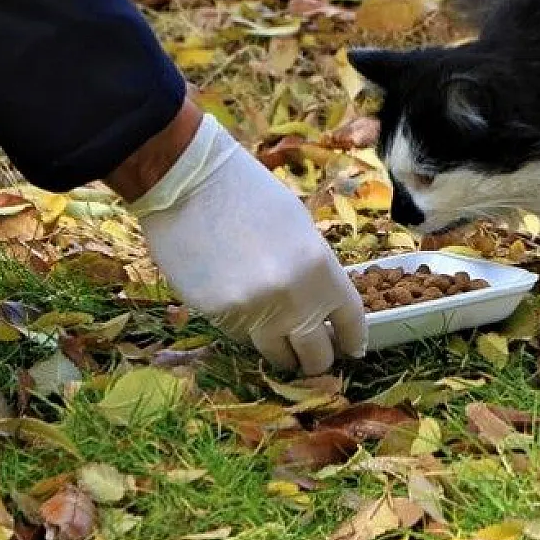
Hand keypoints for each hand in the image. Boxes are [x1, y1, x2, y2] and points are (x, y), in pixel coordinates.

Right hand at [124, 110, 366, 373]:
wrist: (187, 183)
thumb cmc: (247, 192)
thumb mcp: (298, 225)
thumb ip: (314, 270)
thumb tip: (321, 304)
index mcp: (320, 268)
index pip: (348, 320)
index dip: (352, 340)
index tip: (351, 350)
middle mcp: (293, 298)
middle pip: (315, 355)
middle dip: (316, 356)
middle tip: (310, 351)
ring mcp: (254, 312)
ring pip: (276, 354)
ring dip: (281, 348)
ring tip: (276, 334)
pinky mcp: (219, 318)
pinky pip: (242, 337)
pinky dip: (247, 330)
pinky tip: (241, 306)